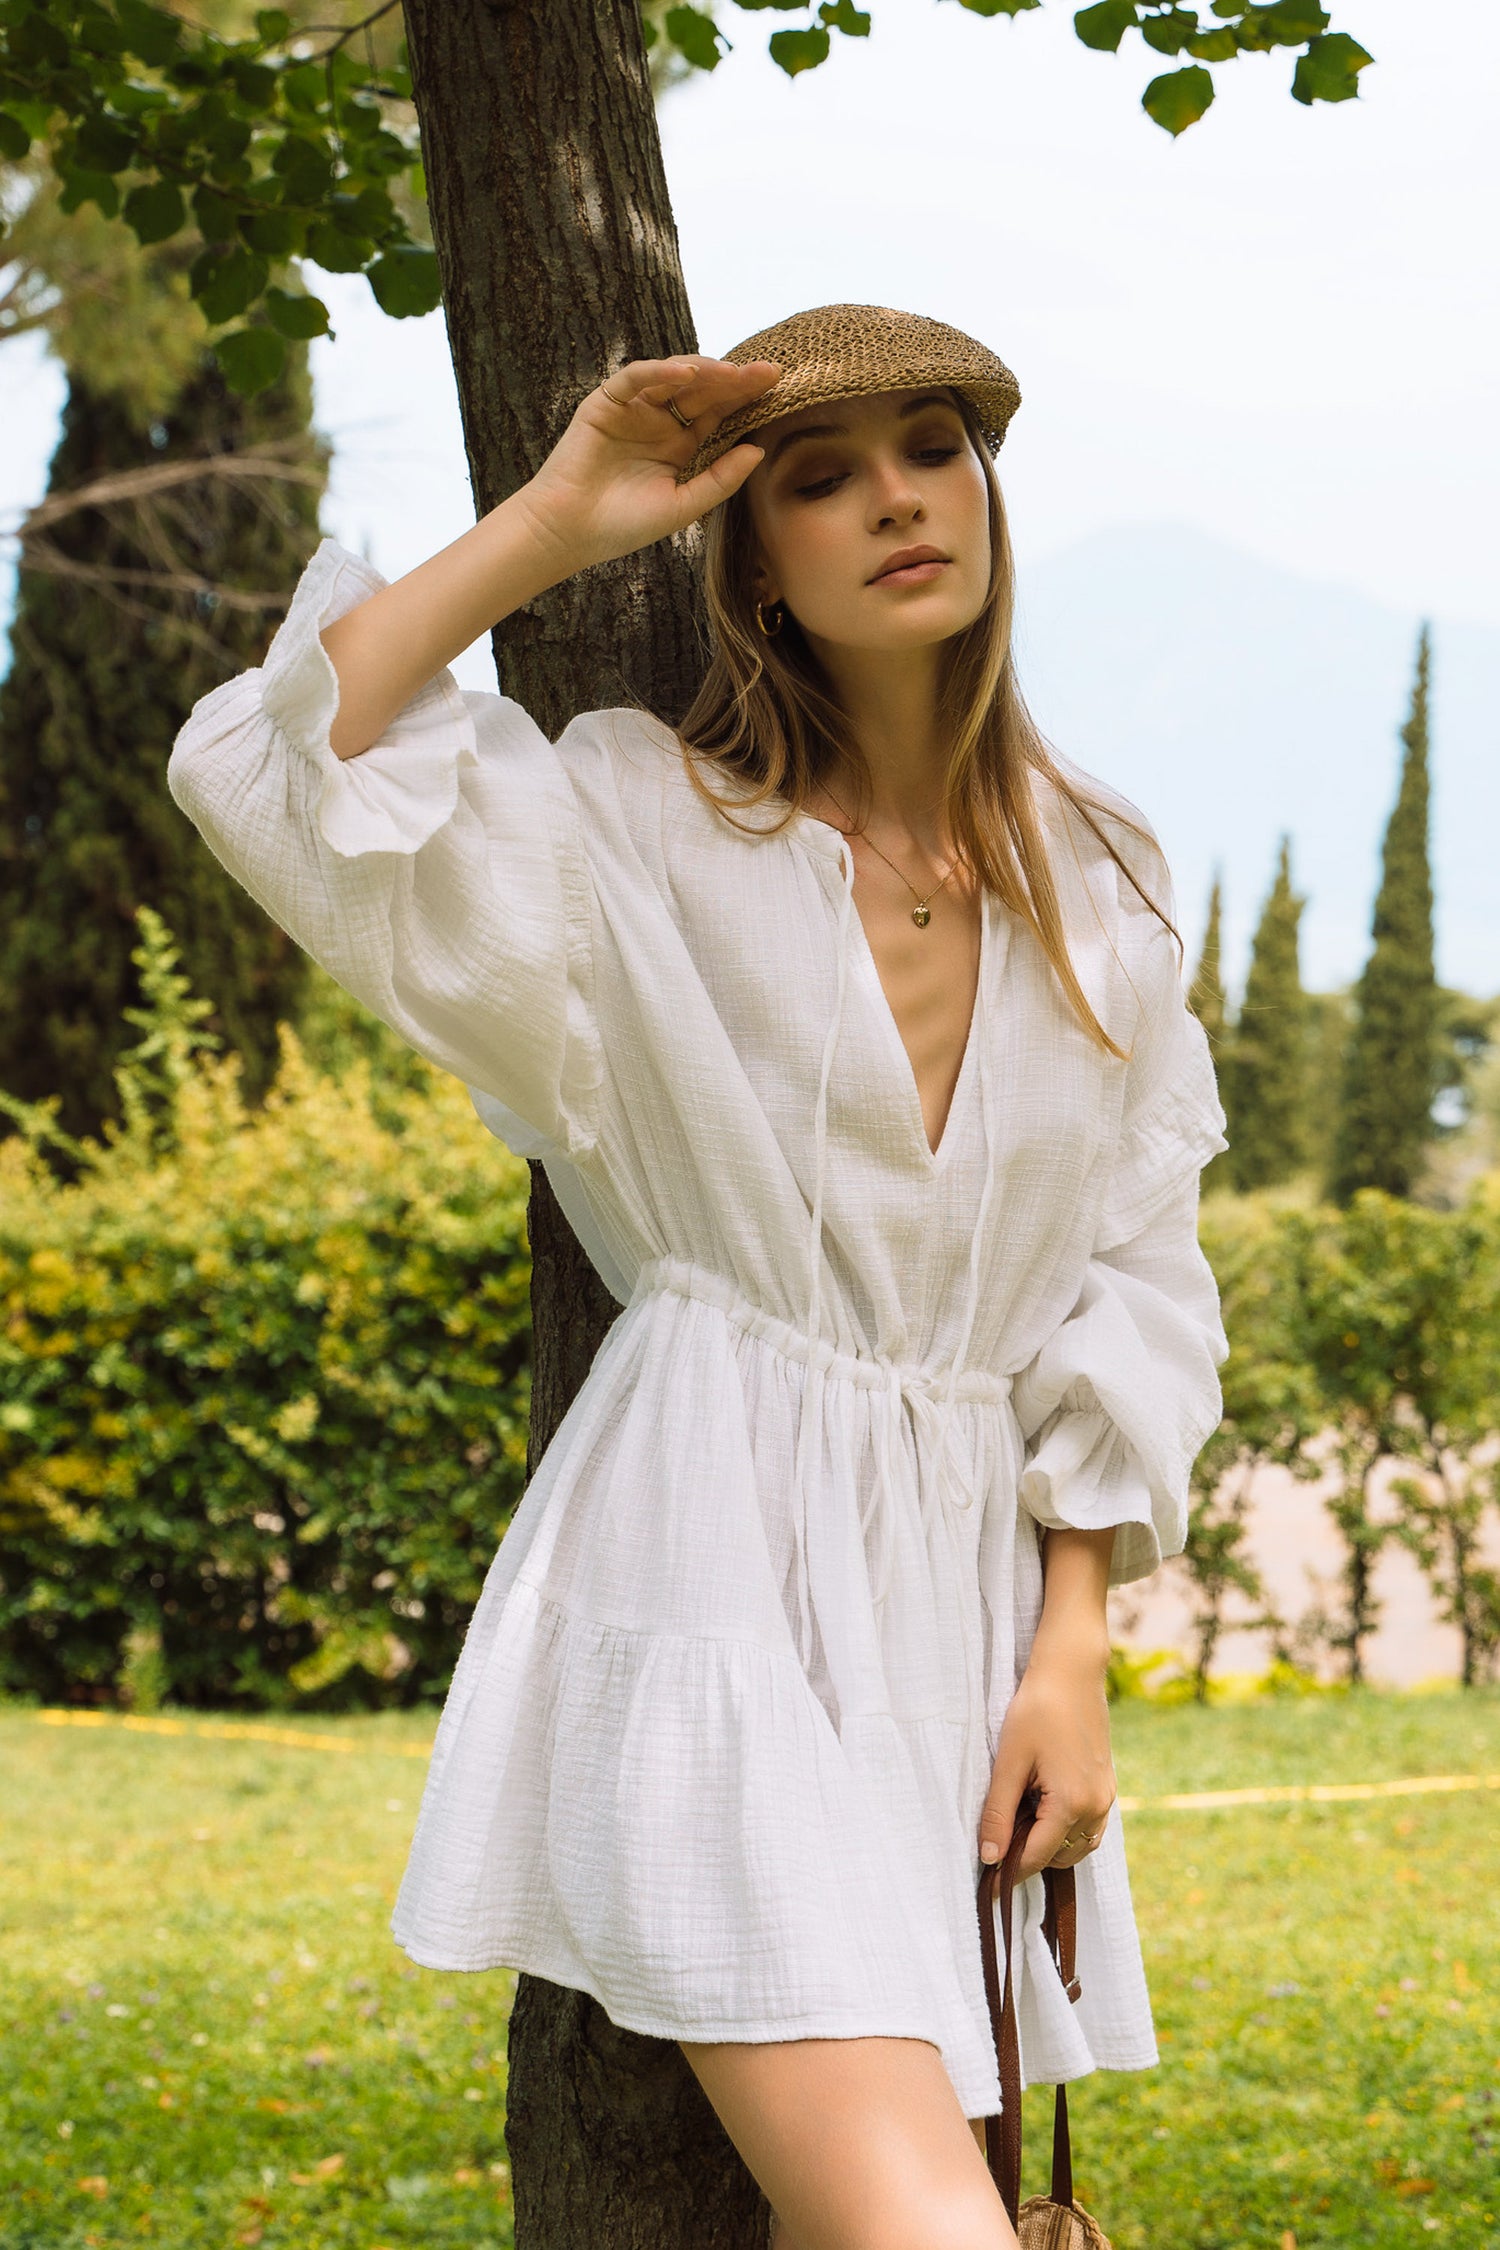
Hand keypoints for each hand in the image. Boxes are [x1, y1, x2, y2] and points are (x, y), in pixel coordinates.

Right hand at [512, 354, 782, 575]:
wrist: (570, 533)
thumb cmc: (623, 526)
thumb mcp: (683, 506)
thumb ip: (719, 480)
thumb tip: (758, 450)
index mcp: (680, 445)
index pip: (719, 413)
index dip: (746, 400)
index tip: (779, 389)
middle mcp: (659, 421)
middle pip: (704, 391)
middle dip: (736, 380)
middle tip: (770, 372)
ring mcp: (633, 408)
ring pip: (674, 377)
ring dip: (706, 371)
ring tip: (735, 373)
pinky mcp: (606, 402)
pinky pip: (636, 378)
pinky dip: (660, 372)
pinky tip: (688, 373)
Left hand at [978, 1653, 1116, 1882]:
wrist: (1071, 1672)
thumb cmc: (1036, 1710)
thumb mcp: (1009, 1761)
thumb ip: (998, 1812)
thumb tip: (989, 1857)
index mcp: (1071, 1804)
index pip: (1035, 1858)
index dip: (1007, 1873)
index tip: (986, 1887)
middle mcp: (1095, 1808)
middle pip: (1058, 1858)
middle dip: (1028, 1859)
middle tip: (996, 1844)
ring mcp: (1106, 1798)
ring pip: (1077, 1848)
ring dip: (1049, 1848)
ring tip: (1016, 1826)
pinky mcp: (1107, 1787)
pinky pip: (1090, 1829)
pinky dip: (1066, 1833)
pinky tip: (1041, 1813)